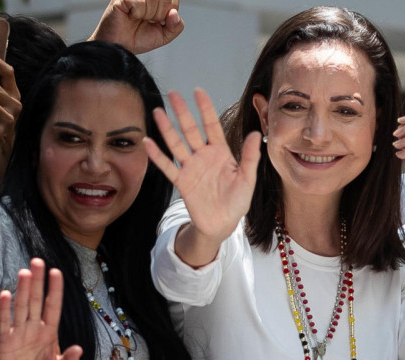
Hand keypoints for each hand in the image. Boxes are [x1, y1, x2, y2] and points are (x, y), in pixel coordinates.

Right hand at [0, 258, 82, 359]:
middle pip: (37, 300)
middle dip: (38, 282)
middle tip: (38, 261)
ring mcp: (19, 331)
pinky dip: (5, 308)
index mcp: (50, 331)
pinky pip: (5, 321)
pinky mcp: (5, 340)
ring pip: (22, 306)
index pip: (53, 306)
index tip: (57, 272)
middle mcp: (34, 327)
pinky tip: (6, 293)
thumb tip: (79, 349)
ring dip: (23, 290)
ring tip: (25, 272)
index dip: (55, 290)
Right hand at [90, 0, 183, 54]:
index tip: (158, 21)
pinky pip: (139, 3)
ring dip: (147, 15)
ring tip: (137, 19)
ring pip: (153, 0)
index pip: (172, 1)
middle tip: (146, 21)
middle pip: (165, 0)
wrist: (119, 47)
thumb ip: (175, 26)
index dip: (168, 14)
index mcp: (157, 2)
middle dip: (159, 16)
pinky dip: (136, 14)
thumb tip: (174, 13)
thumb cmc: (137, 39)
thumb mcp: (164, 36)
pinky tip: (130, 16)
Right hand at [145, 88, 260, 266]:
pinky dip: (157, 155)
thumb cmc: (237, 201)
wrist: (223, 224)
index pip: (212, 126)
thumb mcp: (247, 179)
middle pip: (190, 130)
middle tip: (172, 93)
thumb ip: (249, 157)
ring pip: (176, 144)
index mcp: (221, 153)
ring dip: (166, 128)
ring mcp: (191, 168)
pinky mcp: (181, 182)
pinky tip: (148, 142)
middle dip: (182, 112)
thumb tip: (256, 134)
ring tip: (157, 111)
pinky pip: (167, 167)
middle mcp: (203, 156)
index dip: (205, 108)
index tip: (197, 91)